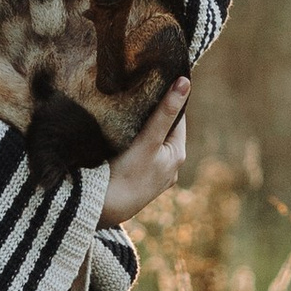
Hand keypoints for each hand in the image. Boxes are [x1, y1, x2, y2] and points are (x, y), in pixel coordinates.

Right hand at [102, 79, 189, 226]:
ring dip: (142, 132)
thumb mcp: (148, 140)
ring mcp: (154, 177)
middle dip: (152, 116)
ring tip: (126, 116)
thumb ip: (165, 112)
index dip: (166, 101)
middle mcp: (170, 167)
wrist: (105, 208)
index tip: (152, 86)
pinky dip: (133, 147)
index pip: (177, 118)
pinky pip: (139, 157)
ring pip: (150, 145)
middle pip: (163, 131)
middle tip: (135, 98)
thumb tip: (185, 82)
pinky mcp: (138, 183)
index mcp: (177, 155)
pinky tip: (120, 141)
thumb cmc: (128, 173)